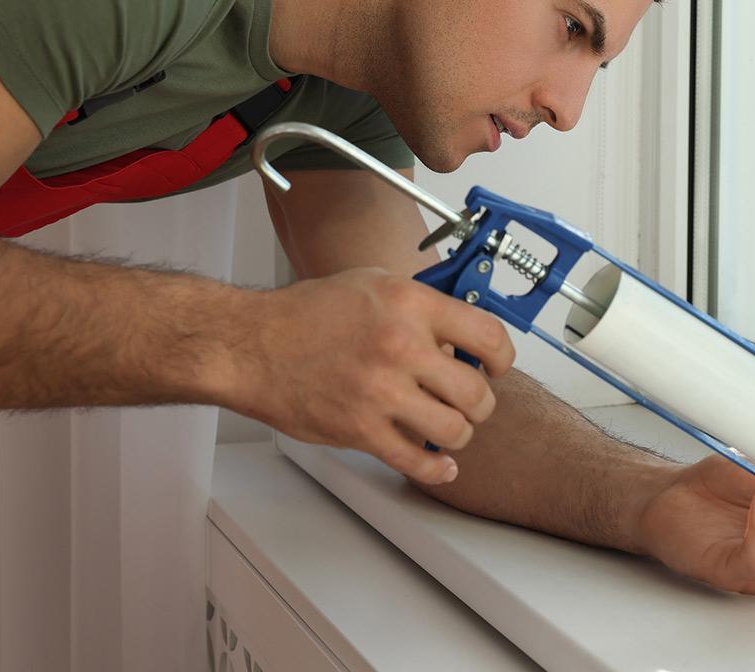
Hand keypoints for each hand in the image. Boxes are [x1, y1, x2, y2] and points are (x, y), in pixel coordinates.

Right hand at [236, 267, 515, 484]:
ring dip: (459, 433)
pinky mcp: (361, 430)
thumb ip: (419, 306)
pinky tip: (440, 464)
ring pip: (455, 430)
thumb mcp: (372, 284)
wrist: (253, 346)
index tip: (496, 365)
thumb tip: (457, 329)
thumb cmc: (306, 314)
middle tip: (471, 401)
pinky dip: (437, 469)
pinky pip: (417, 462)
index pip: (488, 335)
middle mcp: (401, 346)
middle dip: (481, 401)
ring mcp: (381, 391)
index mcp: (409, 305)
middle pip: (477, 391)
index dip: (501, 357)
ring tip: (448, 425)